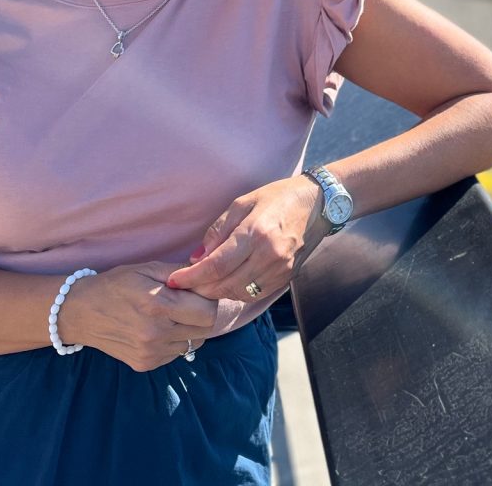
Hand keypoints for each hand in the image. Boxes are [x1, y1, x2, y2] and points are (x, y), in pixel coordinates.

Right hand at [57, 261, 217, 372]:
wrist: (79, 312)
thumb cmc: (115, 285)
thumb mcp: (146, 269)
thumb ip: (180, 273)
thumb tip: (207, 272)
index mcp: (158, 305)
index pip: (209, 312)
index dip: (208, 300)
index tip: (197, 293)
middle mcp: (156, 333)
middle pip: (205, 329)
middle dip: (202, 315)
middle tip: (186, 304)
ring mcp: (151, 353)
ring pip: (193, 343)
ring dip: (189, 330)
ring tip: (169, 316)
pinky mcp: (145, 364)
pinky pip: (175, 354)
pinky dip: (174, 342)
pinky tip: (157, 329)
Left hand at [167, 176, 325, 305]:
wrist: (317, 204)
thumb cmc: (277, 198)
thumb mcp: (242, 203)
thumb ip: (218, 231)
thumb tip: (197, 257)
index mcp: (255, 233)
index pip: (216, 265)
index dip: (191, 277)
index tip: (174, 280)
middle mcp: (269, 255)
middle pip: (225, 285)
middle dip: (200, 289)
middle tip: (185, 285)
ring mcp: (281, 269)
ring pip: (239, 294)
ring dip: (218, 293)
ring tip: (203, 285)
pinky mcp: (288, 277)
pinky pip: (255, 294)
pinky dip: (237, 293)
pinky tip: (227, 284)